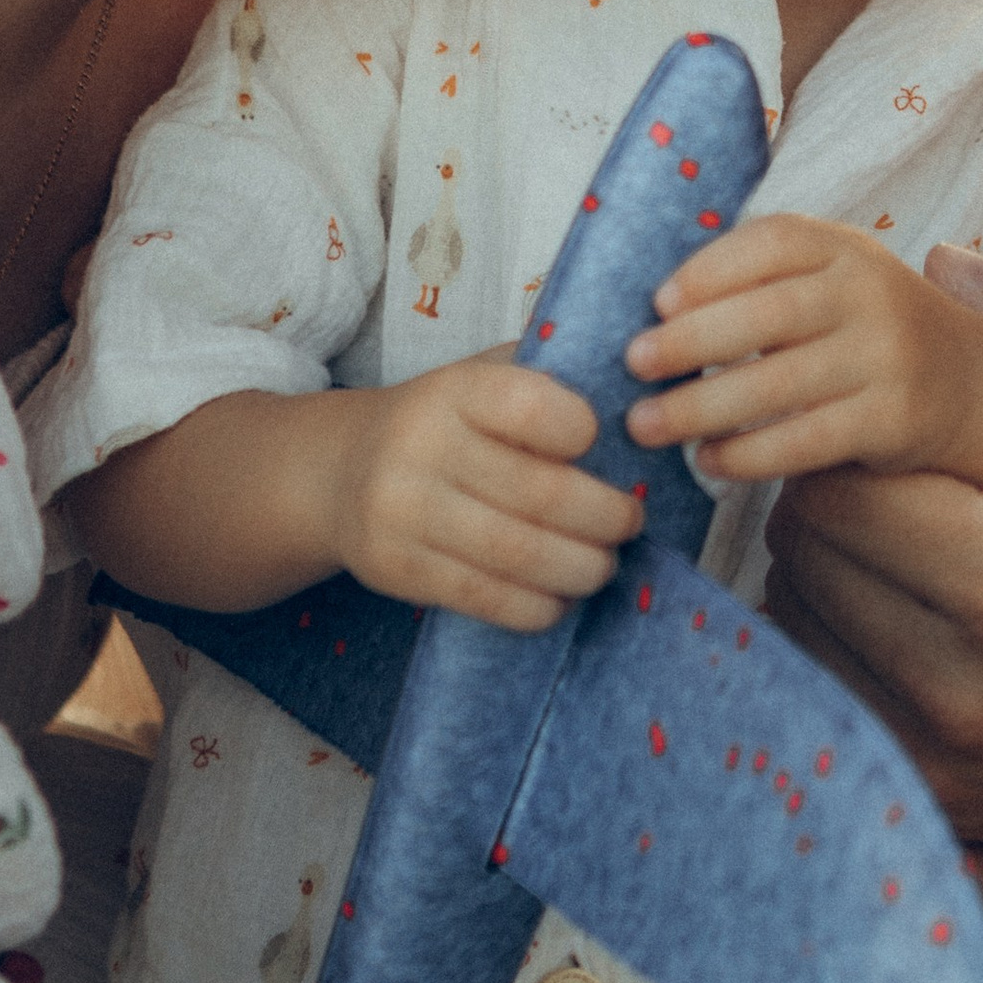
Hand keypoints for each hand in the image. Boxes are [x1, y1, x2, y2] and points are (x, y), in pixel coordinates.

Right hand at [323, 356, 641, 628]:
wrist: (340, 470)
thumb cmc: (445, 423)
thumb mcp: (482, 378)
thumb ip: (549, 375)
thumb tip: (642, 390)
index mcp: (454, 389)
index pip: (533, 407)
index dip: (585, 432)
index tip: (607, 446)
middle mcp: (421, 445)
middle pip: (540, 494)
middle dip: (605, 517)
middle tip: (630, 523)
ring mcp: (402, 510)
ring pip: (517, 554)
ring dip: (581, 569)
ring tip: (603, 565)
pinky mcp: (395, 567)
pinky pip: (482, 597)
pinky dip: (536, 607)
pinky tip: (559, 598)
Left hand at [623, 213, 982, 499]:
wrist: (968, 383)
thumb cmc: (865, 329)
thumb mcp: (832, 281)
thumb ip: (764, 281)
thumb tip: (656, 313)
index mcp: (845, 248)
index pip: (773, 243)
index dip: (711, 270)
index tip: (657, 302)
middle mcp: (871, 293)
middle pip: (768, 314)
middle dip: (691, 341)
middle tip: (633, 363)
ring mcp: (887, 357)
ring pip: (779, 385)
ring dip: (702, 408)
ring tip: (647, 424)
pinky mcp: (893, 419)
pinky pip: (806, 440)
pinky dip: (749, 454)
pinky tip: (709, 462)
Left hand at [765, 258, 982, 879]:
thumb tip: (946, 267)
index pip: (835, 489)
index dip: (856, 431)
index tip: (914, 419)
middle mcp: (968, 696)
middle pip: (804, 560)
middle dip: (839, 492)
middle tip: (914, 468)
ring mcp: (953, 768)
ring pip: (803, 634)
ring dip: (837, 570)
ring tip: (920, 534)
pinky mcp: (952, 809)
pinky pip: (839, 702)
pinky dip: (854, 647)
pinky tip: (923, 612)